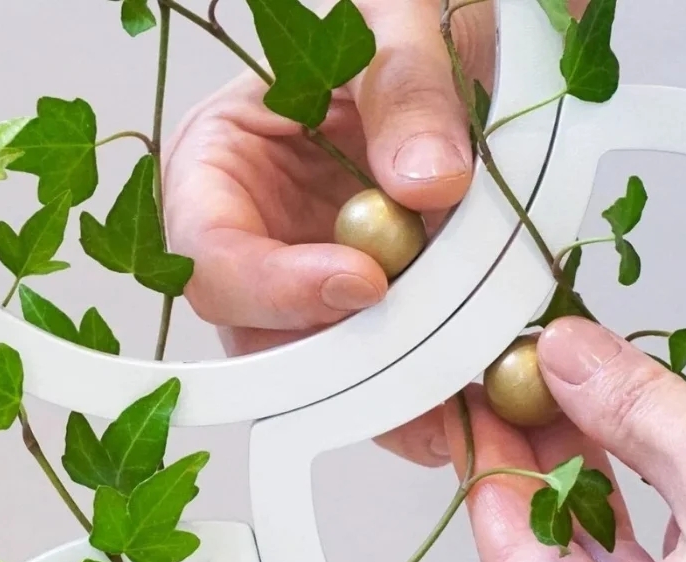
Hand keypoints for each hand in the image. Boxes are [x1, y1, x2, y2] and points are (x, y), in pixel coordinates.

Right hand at [163, 0, 495, 466]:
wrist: (461, 35)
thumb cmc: (395, 18)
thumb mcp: (396, 20)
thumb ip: (408, 90)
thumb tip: (425, 184)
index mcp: (218, 163)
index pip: (210, 251)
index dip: (274, 286)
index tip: (364, 282)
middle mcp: (255, 236)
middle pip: (262, 335)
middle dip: (339, 364)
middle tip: (419, 374)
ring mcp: (314, 278)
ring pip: (329, 367)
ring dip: (391, 388)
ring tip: (458, 399)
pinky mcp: (378, 307)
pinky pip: (390, 363)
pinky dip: (430, 382)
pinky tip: (476, 387)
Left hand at [445, 316, 685, 561]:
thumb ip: (626, 406)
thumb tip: (563, 362)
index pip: (512, 558)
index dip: (497, 466)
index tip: (488, 409)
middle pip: (582, 557)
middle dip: (581, 457)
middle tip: (557, 391)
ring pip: (657, 559)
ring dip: (663, 467)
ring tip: (663, 396)